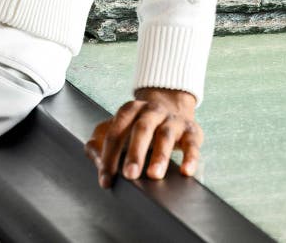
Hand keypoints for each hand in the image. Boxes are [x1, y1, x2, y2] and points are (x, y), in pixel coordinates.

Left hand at [84, 87, 201, 187]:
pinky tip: (185, 172)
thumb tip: (93, 156)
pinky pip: (192, 144)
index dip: (109, 155)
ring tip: (154, 175)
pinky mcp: (191, 131)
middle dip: (135, 152)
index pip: (116, 131)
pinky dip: (190, 157)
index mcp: (130, 110)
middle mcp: (151, 111)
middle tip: (129, 175)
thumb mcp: (119, 127)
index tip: (106, 179)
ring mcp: (172, 120)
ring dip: (160, 155)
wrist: (172, 107)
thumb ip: (101, 141)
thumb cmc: (139, 125)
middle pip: (141, 129)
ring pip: (166, 135)